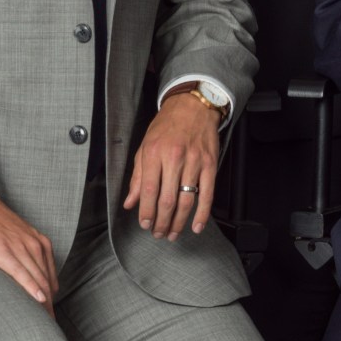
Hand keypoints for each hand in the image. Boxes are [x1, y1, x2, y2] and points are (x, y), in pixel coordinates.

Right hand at [0, 194, 58, 313]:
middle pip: (47, 282)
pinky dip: (31, 287)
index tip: (51, 317)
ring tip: (46, 322)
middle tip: (51, 326)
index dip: (52, 299)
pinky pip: (21, 272)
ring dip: (44, 303)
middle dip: (50, 306)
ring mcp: (19, 246)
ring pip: (38, 279)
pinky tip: (39, 300)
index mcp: (39, 242)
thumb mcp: (15, 238)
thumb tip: (26, 280)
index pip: (50, 277)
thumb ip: (24, 256)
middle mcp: (34, 244)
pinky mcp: (2, 250)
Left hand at [125, 89, 222, 239]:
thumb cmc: (166, 126)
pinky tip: (196, 226)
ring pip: (187, 200)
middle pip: (167, 200)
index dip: (146, 212)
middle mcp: (174, 158)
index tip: (144, 224)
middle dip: (161, 222)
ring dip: (179, 222)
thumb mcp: (144, 146)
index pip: (149, 190)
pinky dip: (202, 213)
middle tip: (158, 234)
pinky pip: (207, 194)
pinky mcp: (210, 165)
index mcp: (154, 153)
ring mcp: (194, 162)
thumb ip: (137, 177)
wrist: (193, 105)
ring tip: (172, 233)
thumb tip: (129, 202)